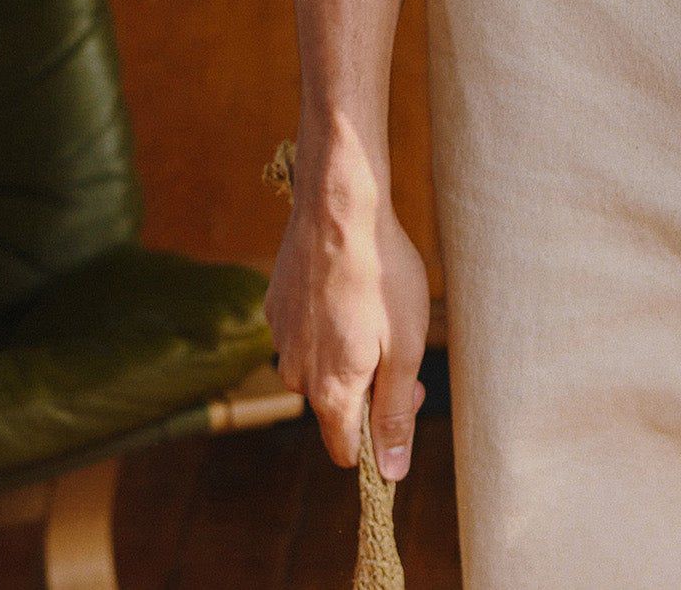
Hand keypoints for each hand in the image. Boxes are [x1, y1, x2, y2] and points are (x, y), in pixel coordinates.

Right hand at [265, 149, 430, 479]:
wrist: (338, 207)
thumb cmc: (380, 275)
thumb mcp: (404, 349)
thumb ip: (395, 414)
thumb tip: (391, 471)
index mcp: (329, 392)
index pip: (344, 450)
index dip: (379, 437)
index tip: (405, 396)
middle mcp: (295, 373)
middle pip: (334, 405)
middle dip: (368, 387)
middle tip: (400, 343)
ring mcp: (281, 337)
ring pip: (317, 366)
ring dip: (346, 352)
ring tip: (373, 307)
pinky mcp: (275, 305)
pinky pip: (304, 332)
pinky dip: (326, 322)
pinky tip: (346, 289)